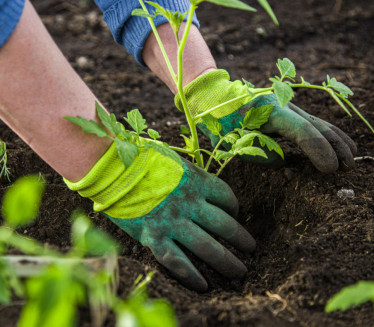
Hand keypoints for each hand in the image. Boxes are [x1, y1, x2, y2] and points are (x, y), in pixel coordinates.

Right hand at [65, 144, 254, 291]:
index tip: (234, 214)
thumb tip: (200, 186)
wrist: (111, 167)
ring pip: (207, 247)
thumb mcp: (173, 160)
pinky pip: (178, 262)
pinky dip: (192, 275)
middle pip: (224, 225)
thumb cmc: (141, 159)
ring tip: (240, 271)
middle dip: (241, 239)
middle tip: (251, 249)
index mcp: (196, 180)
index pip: (226, 197)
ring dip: (227, 261)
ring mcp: (173, 222)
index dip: (234, 208)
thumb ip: (189, 175)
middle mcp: (190, 203)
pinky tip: (204, 286)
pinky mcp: (154, 237)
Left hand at [175, 70, 356, 172]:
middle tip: (347, 167)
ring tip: (351, 157)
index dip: (319, 150)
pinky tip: (337, 143)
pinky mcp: (286, 111)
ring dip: (336, 139)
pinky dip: (326, 134)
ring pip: (317, 122)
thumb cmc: (221, 121)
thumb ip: (259, 153)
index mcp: (270, 111)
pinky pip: (310, 123)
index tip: (330, 169)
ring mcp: (286, 106)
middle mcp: (283, 105)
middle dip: (335, 146)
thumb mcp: (233, 141)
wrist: (215, 98)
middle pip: (316, 125)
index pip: (302, 131)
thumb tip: (283, 161)